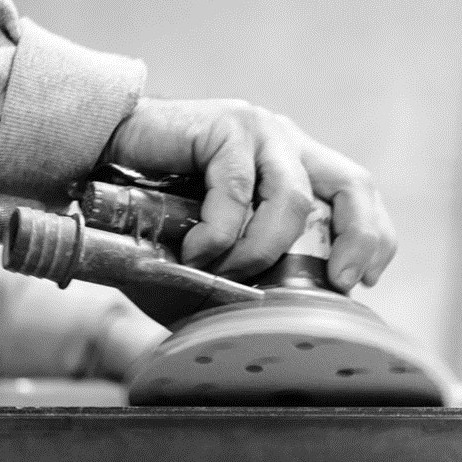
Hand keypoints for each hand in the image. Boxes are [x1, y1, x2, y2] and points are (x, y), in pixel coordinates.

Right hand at [100, 98, 396, 290]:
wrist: (90, 166)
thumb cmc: (148, 221)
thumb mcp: (210, 260)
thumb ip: (244, 282)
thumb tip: (273, 336)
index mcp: (293, 169)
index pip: (354, 195)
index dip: (371, 236)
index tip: (363, 280)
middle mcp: (284, 145)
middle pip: (352, 183)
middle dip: (358, 237)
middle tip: (338, 280)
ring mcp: (257, 131)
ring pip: (293, 199)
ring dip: (260, 249)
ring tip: (221, 270)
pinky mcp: (223, 125)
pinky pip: (236, 190)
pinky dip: (219, 234)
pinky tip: (194, 251)